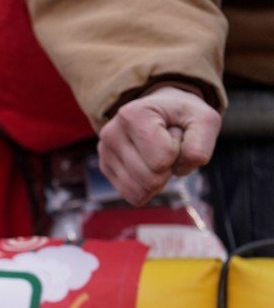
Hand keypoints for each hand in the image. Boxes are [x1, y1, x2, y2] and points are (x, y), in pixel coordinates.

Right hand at [98, 85, 221, 204]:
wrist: (160, 110)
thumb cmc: (182, 115)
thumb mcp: (204, 119)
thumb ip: (201, 144)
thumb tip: (179, 170)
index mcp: (133, 115)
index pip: (163, 159)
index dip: (179, 151)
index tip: (174, 133)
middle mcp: (111, 133)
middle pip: (152, 179)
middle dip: (170, 167)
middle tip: (167, 145)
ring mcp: (105, 152)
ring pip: (141, 192)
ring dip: (160, 179)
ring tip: (157, 154)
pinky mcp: (105, 168)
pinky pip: (134, 196)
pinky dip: (149, 187)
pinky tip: (148, 165)